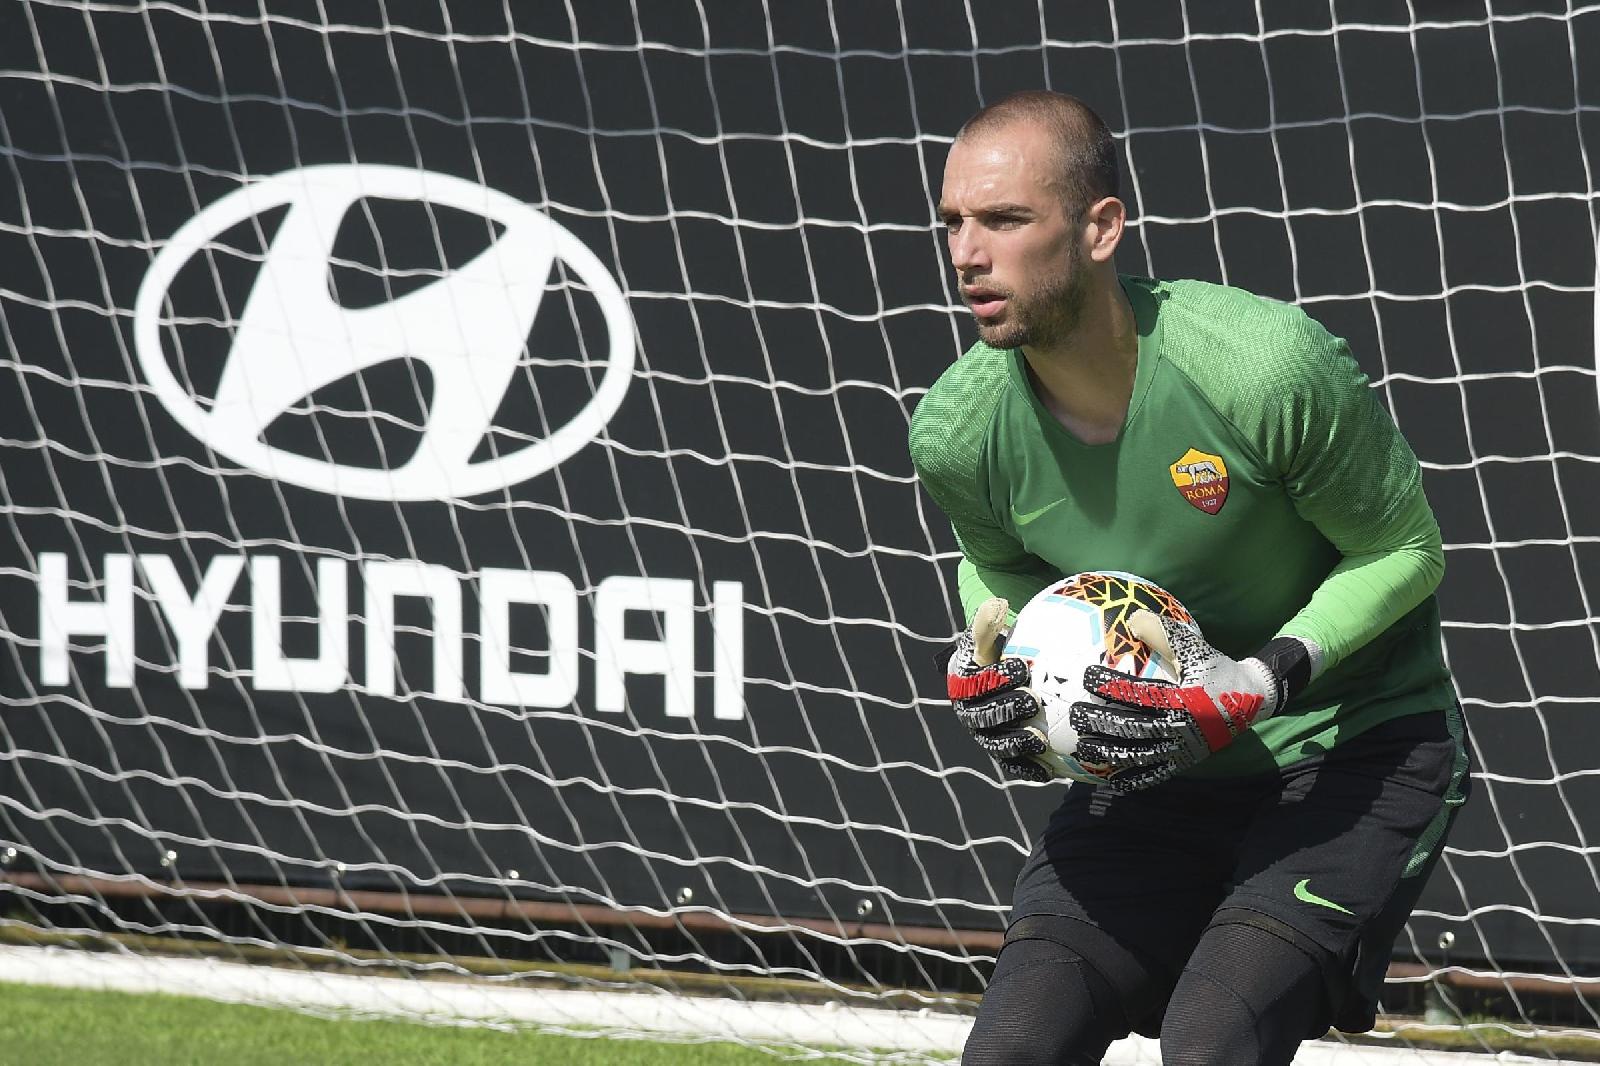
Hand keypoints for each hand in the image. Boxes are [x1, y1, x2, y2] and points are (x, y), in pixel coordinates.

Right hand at [945, 597, 1053, 781]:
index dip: (996, 677)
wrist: (1009, 681)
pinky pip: (1013, 765)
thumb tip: (996, 603)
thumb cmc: (1005, 653)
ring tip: (1041, 737)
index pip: (975, 681)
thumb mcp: (997, 636)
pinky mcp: (1002, 755)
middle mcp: (970, 712)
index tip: (1023, 668)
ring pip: (995, 743)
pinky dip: (1028, 768)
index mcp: (964, 683)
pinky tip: (1050, 770)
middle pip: (983, 715)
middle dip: (1006, 709)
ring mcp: (985, 736)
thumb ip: (991, 624)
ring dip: (1015, 742)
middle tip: (1033, 700)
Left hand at [1069, 610, 1313, 790]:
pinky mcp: (1184, 762)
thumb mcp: (1195, 648)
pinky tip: (1109, 778)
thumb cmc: (1216, 669)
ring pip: (1140, 754)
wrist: (1252, 700)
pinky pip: (1155, 774)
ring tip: (1082, 748)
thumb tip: (1132, 618)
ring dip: (1109, 752)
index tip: (1087, 676)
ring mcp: (1183, 749)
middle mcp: (1183, 728)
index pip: (1141, 693)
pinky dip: (1132, 778)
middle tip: (1075, 715)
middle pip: (1135, 728)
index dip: (1113, 686)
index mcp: (1184, 700)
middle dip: (1102, 723)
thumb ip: (1164, 634)